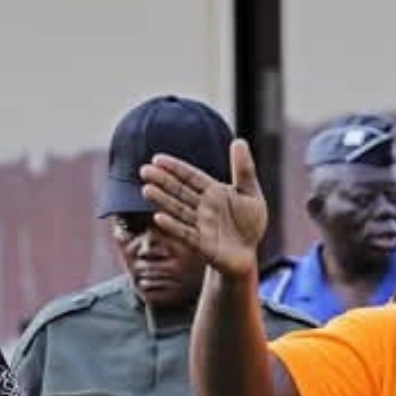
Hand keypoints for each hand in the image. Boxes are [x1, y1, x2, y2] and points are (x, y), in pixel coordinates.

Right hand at [140, 139, 268, 278]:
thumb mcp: (251, 193)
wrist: (247, 254)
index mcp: (213, 192)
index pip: (191, 176)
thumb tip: (238, 140)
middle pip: (180, 191)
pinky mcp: (201, 245)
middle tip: (144, 170)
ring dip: (162, 200)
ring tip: (146, 189)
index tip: (157, 158)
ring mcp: (200, 225)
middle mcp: (202, 207)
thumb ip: (244, 169)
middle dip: (163, 181)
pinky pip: (185, 234)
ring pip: (178, 210)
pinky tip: (158, 217)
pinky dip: (172, 226)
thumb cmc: (249, 223)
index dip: (175, 168)